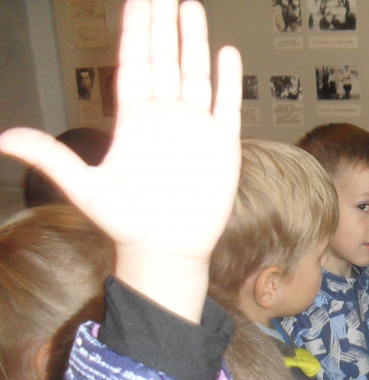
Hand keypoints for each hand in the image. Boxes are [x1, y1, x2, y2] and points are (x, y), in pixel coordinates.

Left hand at [0, 0, 242, 322]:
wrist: (166, 250)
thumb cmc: (125, 222)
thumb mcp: (84, 187)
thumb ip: (50, 156)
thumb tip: (3, 138)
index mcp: (133, 120)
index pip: (134, 63)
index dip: (135, 30)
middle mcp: (165, 117)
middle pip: (165, 59)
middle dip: (164, 24)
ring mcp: (195, 129)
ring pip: (195, 74)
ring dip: (194, 41)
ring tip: (191, 7)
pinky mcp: (222, 146)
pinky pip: (226, 105)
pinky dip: (228, 80)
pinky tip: (227, 53)